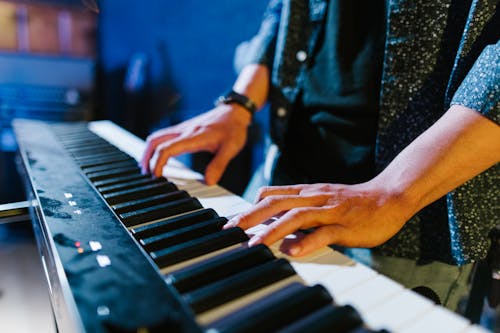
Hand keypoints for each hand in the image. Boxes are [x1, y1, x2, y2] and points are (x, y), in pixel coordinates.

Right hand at [140, 104, 250, 183]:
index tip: (156, 177)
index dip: (157, 164)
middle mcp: (184, 131)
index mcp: (193, 137)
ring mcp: (182, 128)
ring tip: (148, 167)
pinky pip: (164, 136)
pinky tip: (159, 155)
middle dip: (146, 157)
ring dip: (149, 151)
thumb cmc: (233, 128)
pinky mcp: (184, 128)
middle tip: (145, 174)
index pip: (166, 149)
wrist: (235, 111)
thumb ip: (218, 165)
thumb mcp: (230, 149)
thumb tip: (208, 182)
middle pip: (155, 141)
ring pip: (157, 137)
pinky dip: (156, 146)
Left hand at [225, 182, 416, 255]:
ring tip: (255, 244)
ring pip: (297, 217)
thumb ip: (300, 212)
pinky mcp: (346, 226)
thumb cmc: (353, 202)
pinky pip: (324, 234)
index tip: (233, 221)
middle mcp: (315, 198)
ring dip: (273, 230)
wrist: (389, 197)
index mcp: (308, 192)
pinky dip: (306, 242)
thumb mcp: (322, 201)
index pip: (273, 194)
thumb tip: (279, 234)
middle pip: (277, 203)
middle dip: (251, 216)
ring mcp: (330, 211)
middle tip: (231, 230)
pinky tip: (292, 252)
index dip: (250, 207)